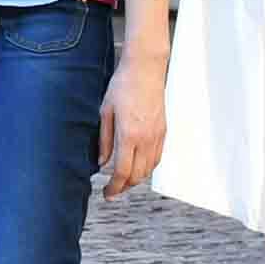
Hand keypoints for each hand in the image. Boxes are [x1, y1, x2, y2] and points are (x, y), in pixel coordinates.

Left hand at [96, 53, 167, 197]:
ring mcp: (157, 135)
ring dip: (136, 179)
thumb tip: (101, 163)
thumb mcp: (105, 112)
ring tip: (123, 181)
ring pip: (149, 169)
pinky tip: (138, 167)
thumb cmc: (122, 86)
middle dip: (124, 187)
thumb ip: (104, 140)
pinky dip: (147, 168)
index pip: (123, 171)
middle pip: (137, 175)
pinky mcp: (163, 131)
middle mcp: (146, 138)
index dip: (114, 187)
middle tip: (112, 191)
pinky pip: (157, 158)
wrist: (145, 69)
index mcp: (129, 134)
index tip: (107, 194)